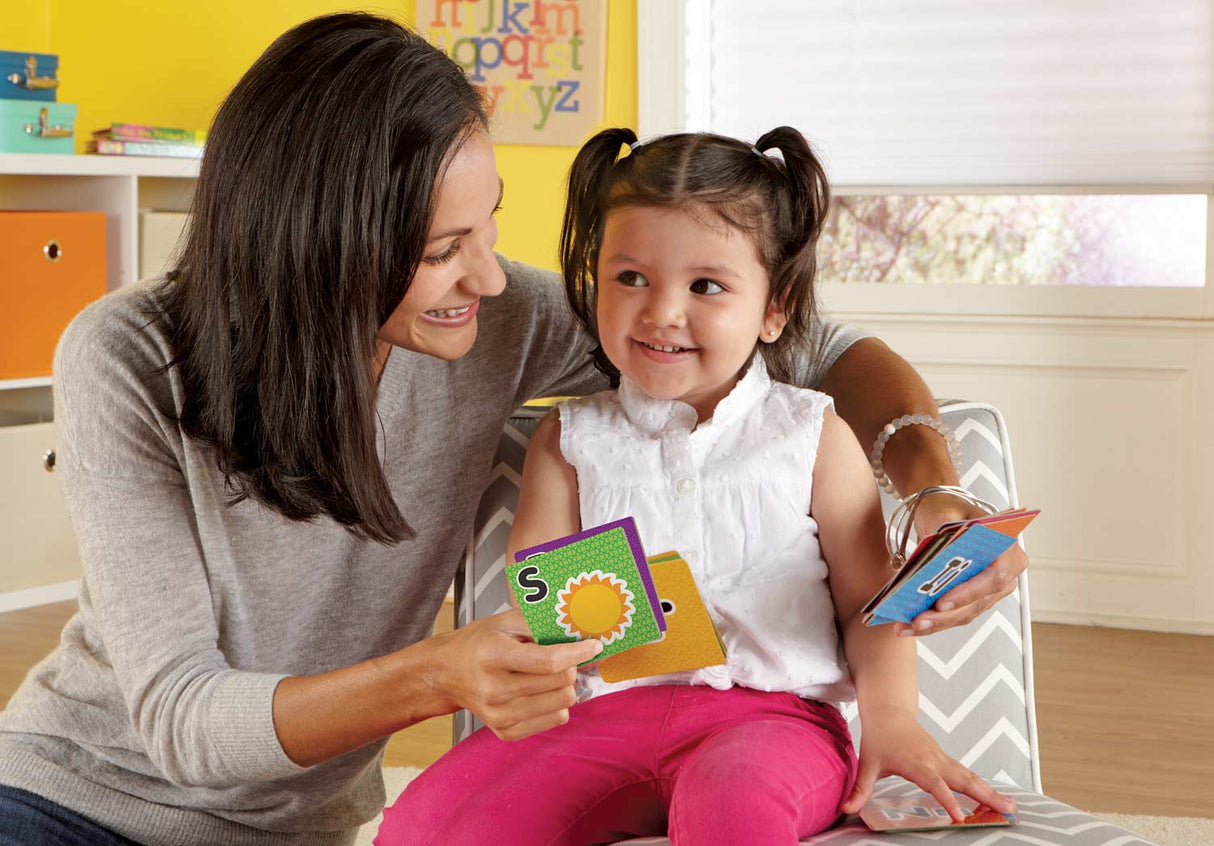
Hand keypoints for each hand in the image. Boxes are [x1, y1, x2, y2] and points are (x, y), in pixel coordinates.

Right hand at [429, 608, 601, 740]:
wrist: (447, 673)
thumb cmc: (479, 643)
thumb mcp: (505, 621)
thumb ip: (541, 624)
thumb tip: (578, 630)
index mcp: (493, 656)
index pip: (548, 661)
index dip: (577, 653)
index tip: (594, 645)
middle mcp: (494, 689)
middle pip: (560, 683)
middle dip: (571, 666)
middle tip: (564, 657)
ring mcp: (499, 715)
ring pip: (563, 704)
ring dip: (565, 686)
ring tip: (548, 675)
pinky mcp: (505, 732)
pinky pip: (555, 720)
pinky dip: (556, 704)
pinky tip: (541, 691)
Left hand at [839, 710, 1015, 820]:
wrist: (889, 711)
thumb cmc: (879, 737)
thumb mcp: (868, 763)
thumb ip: (860, 788)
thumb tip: (845, 808)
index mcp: (916, 763)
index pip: (934, 784)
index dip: (946, 801)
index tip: (959, 818)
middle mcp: (934, 760)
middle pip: (964, 780)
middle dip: (986, 796)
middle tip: (1008, 812)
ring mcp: (943, 759)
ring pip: (970, 777)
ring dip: (991, 792)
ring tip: (1012, 808)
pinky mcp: (946, 759)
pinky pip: (967, 775)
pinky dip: (983, 786)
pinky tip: (997, 799)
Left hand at [893, 499, 1027, 636]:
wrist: (943, 512)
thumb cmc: (948, 509)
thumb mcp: (946, 513)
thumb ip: (946, 531)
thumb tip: (938, 558)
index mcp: (1007, 549)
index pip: (992, 578)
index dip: (968, 593)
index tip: (941, 602)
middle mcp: (1003, 575)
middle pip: (976, 603)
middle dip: (945, 616)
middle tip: (918, 621)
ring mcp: (988, 591)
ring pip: (963, 614)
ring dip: (934, 624)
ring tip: (906, 627)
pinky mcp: (970, 601)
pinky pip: (953, 616)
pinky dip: (931, 623)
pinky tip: (906, 626)